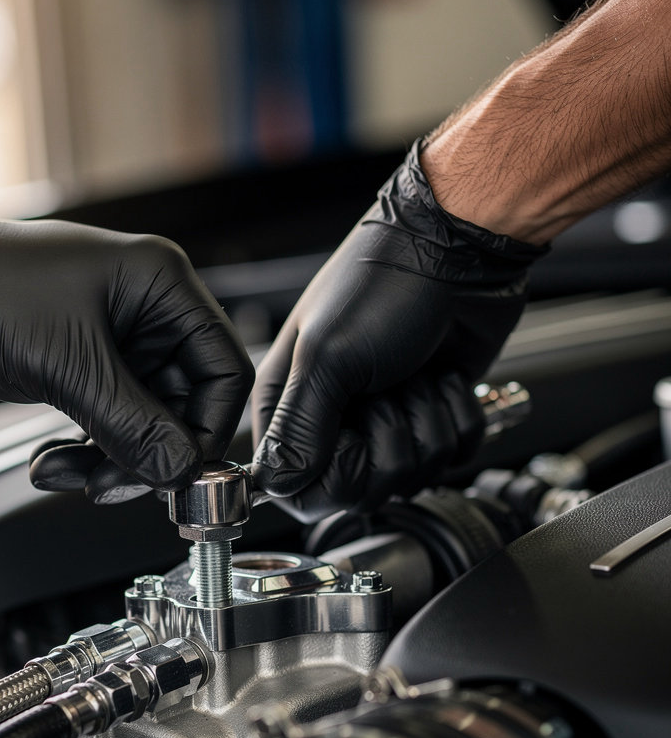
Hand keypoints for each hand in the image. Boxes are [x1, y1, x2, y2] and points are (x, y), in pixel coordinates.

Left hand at [0, 177, 252, 495]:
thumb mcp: (66, 364)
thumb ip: (131, 424)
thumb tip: (180, 471)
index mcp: (161, 288)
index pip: (223, 371)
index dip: (209, 431)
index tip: (181, 474)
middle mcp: (147, 314)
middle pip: (184, 407)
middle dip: (148, 454)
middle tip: (112, 486)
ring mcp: (115, 344)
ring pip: (144, 425)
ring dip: (109, 461)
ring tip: (62, 473)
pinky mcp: (84, 369)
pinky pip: (108, 425)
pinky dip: (85, 452)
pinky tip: (49, 463)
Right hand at [251, 143, 546, 522]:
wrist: (459, 248)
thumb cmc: (385, 283)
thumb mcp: (328, 356)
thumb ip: (298, 428)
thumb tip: (277, 482)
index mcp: (288, 406)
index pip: (295, 485)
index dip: (331, 475)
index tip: (350, 440)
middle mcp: (331, 419)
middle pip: (359, 489)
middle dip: (389, 443)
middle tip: (387, 392)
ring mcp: (383, 421)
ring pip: (410, 475)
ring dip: (428, 423)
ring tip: (416, 375)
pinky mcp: (429, 417)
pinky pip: (451, 455)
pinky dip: (460, 417)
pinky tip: (444, 379)